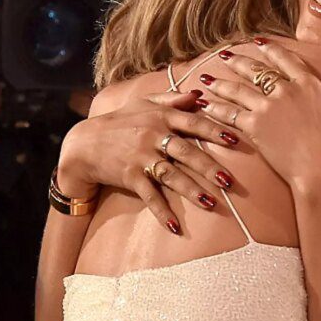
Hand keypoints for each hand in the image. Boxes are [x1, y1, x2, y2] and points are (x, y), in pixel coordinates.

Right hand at [59, 89, 240, 230]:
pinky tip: (174, 226)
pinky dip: (161, 211)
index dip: (215, 131)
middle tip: (229, 180)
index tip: (235, 140)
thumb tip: (200, 94)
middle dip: (209, 166)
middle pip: (186, 152)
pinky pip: (149, 196)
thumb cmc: (120, 121)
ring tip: (211, 203)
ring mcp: (141, 157)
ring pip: (171, 175)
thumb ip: (173, 98)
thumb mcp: (144, 103)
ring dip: (191, 190)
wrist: (85, 143)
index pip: (193, 122)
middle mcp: (153, 135)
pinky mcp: (130, 176)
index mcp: (161, 116)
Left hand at [200, 39, 320, 194]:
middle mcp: (286, 90)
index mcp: (310, 85)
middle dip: (240, 61)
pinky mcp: (255, 127)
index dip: (271, 50)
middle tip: (226, 55)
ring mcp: (268, 108)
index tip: (258, 42)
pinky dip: (215, 108)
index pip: (286, 60)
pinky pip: (230, 113)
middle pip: (257, 71)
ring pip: (238, 89)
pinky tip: (204, 104)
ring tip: (208, 78)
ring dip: (222, 83)